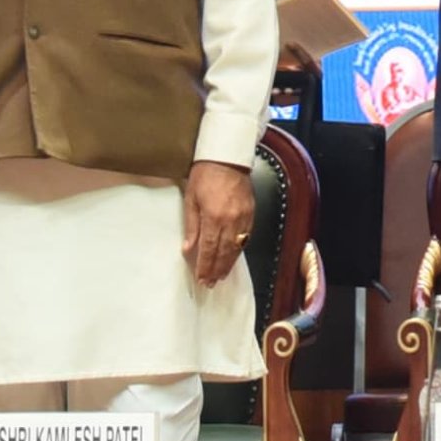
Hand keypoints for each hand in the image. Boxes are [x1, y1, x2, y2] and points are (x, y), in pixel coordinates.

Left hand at [182, 158, 253, 287]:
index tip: (201, 279)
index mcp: (214, 217)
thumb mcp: (191, 199)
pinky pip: (246, 237)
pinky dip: (239, 250)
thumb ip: (191, 225)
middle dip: (217, 270)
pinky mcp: (251, 213)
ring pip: (237, 248)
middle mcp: (231, 221)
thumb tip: (188, 249)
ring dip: (228, 263)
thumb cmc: (205, 174)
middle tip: (211, 284)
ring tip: (221, 275)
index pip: (209, 249)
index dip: (205, 266)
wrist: (228, 156)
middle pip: (224, 252)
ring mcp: (244, 218)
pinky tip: (233, 256)